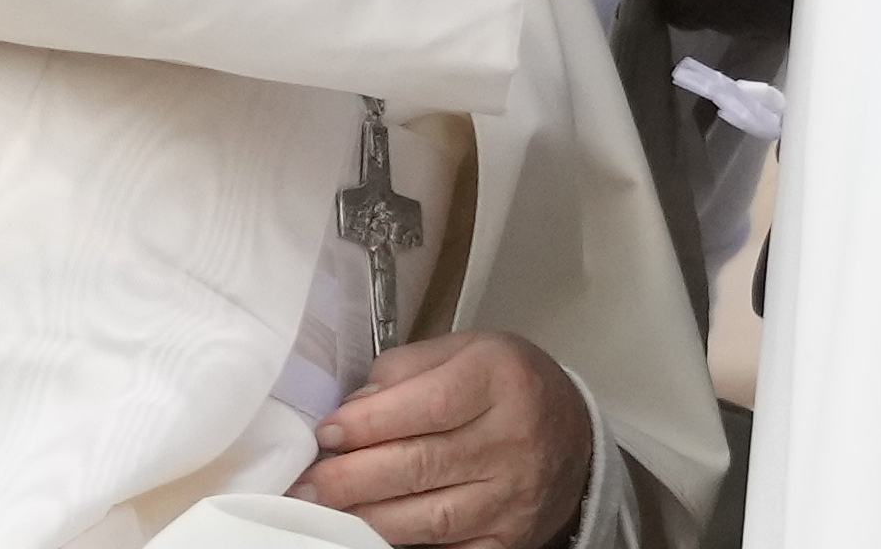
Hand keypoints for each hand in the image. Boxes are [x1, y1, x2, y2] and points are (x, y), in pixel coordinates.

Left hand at [293, 331, 592, 548]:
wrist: (572, 436)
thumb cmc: (507, 386)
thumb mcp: (464, 351)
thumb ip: (405, 370)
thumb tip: (351, 408)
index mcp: (500, 379)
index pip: (430, 405)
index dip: (370, 423)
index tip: (326, 432)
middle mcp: (513, 439)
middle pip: (422, 465)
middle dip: (353, 477)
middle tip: (308, 483)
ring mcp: (513, 496)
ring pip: (429, 516)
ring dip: (367, 516)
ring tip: (324, 509)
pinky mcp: (508, 540)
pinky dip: (404, 543)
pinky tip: (368, 532)